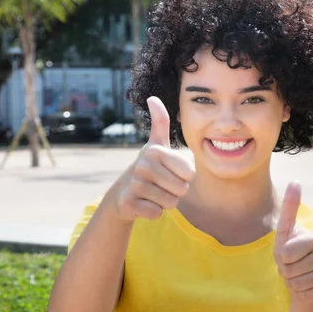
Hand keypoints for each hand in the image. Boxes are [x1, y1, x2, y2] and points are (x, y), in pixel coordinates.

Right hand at [106, 96, 194, 221]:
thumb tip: (153, 98)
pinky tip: (144, 204)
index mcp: (156, 150)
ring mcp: (134, 184)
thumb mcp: (156, 144)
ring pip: (170, 203)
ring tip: (153, 193)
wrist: (123, 193)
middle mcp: (143, 164)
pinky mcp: (129, 203)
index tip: (170, 172)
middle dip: (176, 192)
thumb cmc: (148, 167)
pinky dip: (154, 212)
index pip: (189, 173)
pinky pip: (156, 213)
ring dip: (165, 202)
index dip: (184, 177)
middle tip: (162, 185)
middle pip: (181, 189)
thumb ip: (160, 122)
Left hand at [274, 182, 312, 304]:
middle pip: (290, 270)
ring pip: (298, 285)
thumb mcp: (284, 232)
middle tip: (292, 267)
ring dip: (292, 284)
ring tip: (298, 277)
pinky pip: (308, 296)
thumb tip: (295, 181)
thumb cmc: (290, 253)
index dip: (280, 258)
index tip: (287, 254)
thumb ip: (290, 207)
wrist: (302, 278)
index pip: (286, 254)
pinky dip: (302, 295)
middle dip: (285, 272)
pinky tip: (307, 288)